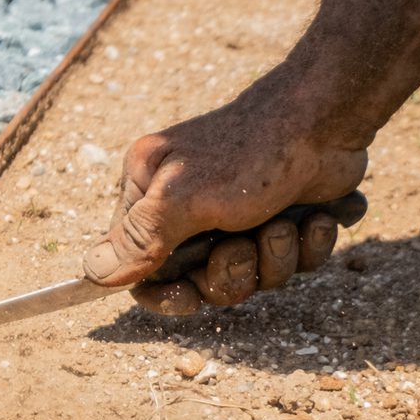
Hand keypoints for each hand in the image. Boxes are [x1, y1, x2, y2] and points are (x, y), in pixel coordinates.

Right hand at [82, 86, 367, 315]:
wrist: (327, 121)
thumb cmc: (251, 154)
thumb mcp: (184, 198)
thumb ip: (139, 238)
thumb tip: (92, 273)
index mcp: (153, 193)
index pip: (139, 266)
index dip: (164, 294)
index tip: (190, 298)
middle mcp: (190, 206)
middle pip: (201, 281)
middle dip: (233, 272)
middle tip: (246, 241)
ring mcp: (239, 215)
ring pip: (252, 277)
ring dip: (275, 258)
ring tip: (284, 222)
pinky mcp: (281, 218)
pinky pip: (290, 264)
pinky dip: (307, 245)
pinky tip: (313, 218)